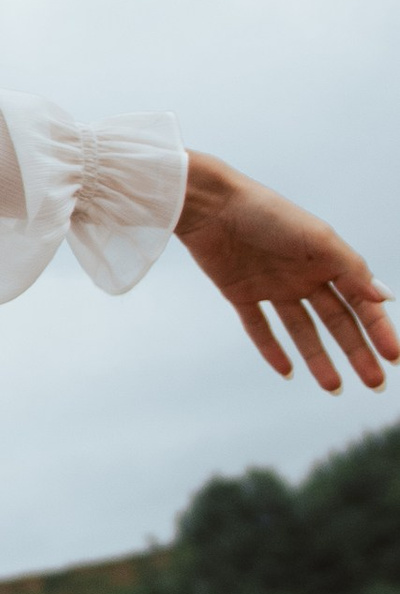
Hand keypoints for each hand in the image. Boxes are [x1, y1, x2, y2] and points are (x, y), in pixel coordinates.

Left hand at [177, 154, 394, 391]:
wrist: (211, 205)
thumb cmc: (268, 214)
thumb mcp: (318, 239)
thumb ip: (352, 269)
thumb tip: (386, 298)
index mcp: (327, 259)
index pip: (361, 301)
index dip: (378, 329)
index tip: (394, 358)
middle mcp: (304, 274)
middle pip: (337, 321)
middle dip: (357, 352)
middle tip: (374, 384)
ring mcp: (273, 285)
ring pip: (302, 330)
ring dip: (319, 358)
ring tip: (335, 388)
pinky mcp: (240, 292)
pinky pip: (259, 327)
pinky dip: (271, 349)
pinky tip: (287, 372)